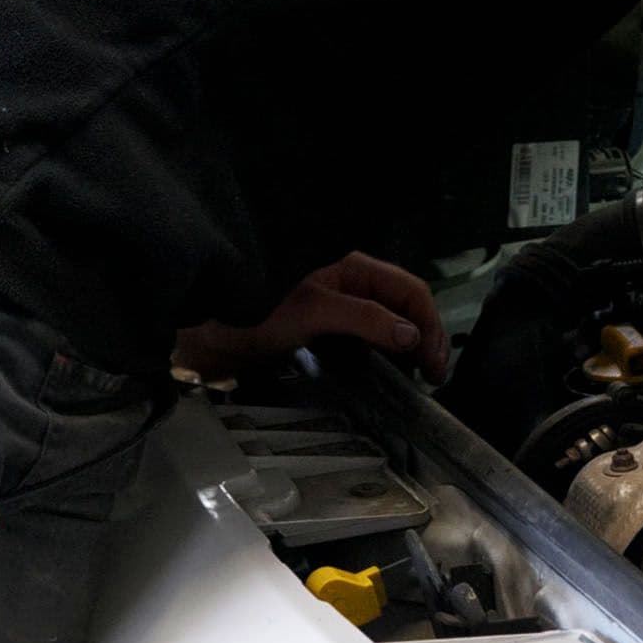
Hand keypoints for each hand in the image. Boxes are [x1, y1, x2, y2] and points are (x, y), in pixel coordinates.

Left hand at [174, 251, 450, 382]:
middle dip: (427, 337)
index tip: (435, 365)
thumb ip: (364, 319)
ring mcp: (339, 304)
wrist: (207, 335)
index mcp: (352, 265)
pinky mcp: (327, 328)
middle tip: (435, 377)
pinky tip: (392, 372)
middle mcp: (351, 281)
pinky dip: (388, 354)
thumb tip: (412, 335)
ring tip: (420, 377)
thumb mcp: (313, 312)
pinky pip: (369, 336)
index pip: (409, 290)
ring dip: (410, 346)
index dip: (429, 324)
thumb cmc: (257, 312)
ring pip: (390, 321)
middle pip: (405, 305)